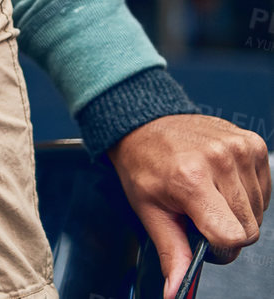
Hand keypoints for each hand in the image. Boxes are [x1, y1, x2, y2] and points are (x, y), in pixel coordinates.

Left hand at [109, 113, 269, 298]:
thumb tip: (175, 290)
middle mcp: (219, 160)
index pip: (232, 236)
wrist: (143, 123)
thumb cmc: (143, 163)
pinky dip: (246, 193)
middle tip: (198, 213)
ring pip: (259, 212)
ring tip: (207, 193)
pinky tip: (220, 181)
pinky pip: (264, 190)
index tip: (202, 238)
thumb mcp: (148, 210)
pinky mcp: (252, 143)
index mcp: (190, 178)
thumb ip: (171, 252)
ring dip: (236, 212)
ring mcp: (239, 149)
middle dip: (226, 231)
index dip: (219, 248)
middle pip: (249, 228)